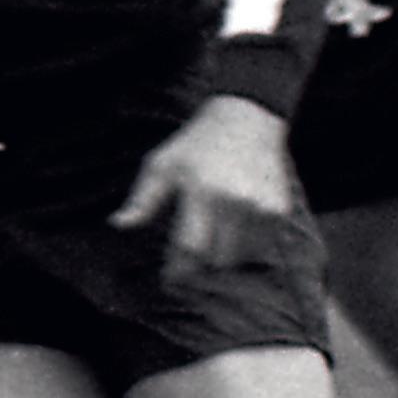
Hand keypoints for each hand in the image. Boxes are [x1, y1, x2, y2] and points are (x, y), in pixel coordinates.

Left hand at [111, 92, 298, 267]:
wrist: (246, 118)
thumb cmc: (196, 144)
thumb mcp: (162, 163)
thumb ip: (142, 198)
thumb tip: (119, 224)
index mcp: (201, 190)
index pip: (190, 247)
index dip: (179, 269)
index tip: (171, 279)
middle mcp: (234, 200)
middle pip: (216, 258)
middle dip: (202, 258)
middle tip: (196, 245)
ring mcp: (260, 206)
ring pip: (240, 257)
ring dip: (226, 252)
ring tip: (218, 229)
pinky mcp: (278, 209)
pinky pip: (260, 246)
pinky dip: (248, 243)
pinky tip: (239, 219)